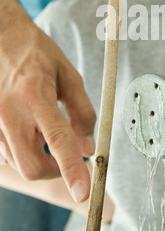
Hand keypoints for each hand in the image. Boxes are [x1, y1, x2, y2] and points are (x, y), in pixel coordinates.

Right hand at [0, 0, 95, 202]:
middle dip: (55, 172)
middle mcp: (9, 112)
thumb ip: (82, 111)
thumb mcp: (68, 74)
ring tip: (45, 131)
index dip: (72, 170)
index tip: (84, 192)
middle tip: (68, 159)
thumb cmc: (37, 54)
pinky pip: (6, 153)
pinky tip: (29, 129)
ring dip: (39, 158)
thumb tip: (89, 147)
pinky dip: (23, 150)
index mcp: (35, 95)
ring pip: (18, 162)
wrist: (1, 39)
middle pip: (32, 166)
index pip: (57, 140)